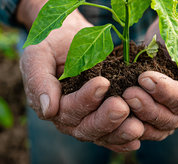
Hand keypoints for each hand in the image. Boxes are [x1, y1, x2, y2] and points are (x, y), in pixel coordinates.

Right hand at [18, 0, 142, 151]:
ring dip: (119, 132)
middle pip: (87, 127)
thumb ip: (39, 80)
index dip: (85, 99)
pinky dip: (125, 139)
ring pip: (103, 134)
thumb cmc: (52, 44)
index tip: (102, 83)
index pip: (68, 109)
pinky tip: (139, 137)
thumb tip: (48, 110)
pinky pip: (114, 134)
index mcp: (51, 104)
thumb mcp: (39, 55)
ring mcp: (88, 120)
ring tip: (137, 125)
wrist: (70, 38)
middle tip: (122, 107)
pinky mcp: (104, 118)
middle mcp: (69, 118)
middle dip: (105, 119)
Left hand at [122, 0, 177, 140]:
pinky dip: (132, 123)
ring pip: (157, 127)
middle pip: (172, 118)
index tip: (145, 77)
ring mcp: (175, 118)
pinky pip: (146, 128)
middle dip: (148, 106)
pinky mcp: (157, 119)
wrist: (174, 34)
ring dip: (139, 115)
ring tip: (124, 98)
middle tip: (129, 92)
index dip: (166, 92)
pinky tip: (118, 111)